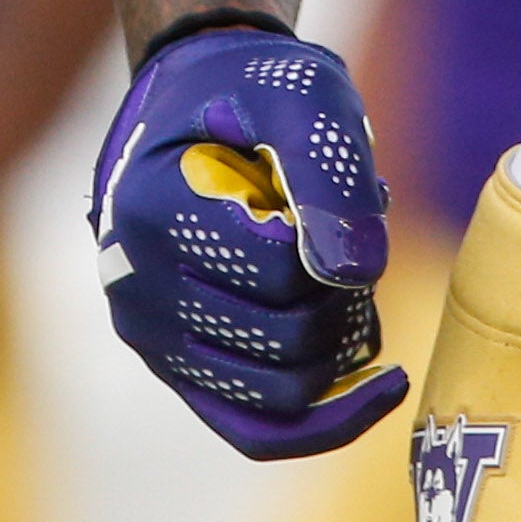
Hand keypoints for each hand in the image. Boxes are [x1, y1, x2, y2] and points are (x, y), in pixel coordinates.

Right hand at [86, 20, 403, 458]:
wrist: (197, 101)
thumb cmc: (254, 91)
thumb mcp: (302, 93)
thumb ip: (328, 172)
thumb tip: (355, 272)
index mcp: (152, 214)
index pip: (279, 268)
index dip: (337, 238)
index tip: (339, 194)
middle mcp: (137, 288)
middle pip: (285, 339)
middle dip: (343, 296)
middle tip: (348, 239)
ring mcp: (153, 338)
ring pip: (279, 393)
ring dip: (339, 345)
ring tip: (349, 284)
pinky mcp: (179, 369)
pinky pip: (255, 430)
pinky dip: (325, 422)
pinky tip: (383, 386)